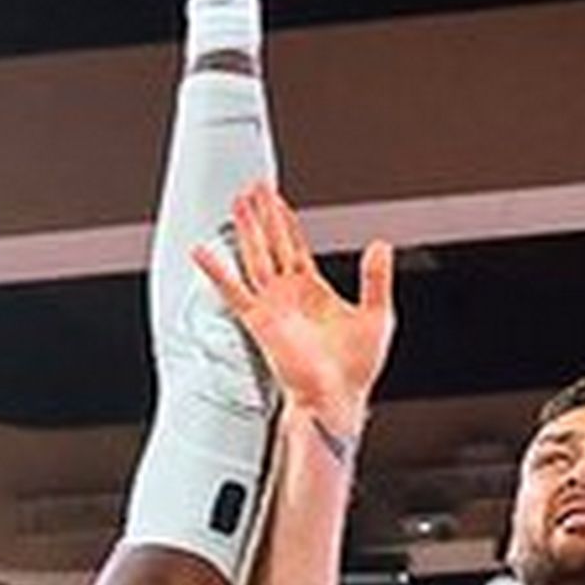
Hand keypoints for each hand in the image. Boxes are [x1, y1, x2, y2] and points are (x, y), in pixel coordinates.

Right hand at [193, 183, 395, 430]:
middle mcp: (288, 294)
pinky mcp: (260, 321)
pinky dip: (218, 272)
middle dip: (262, 216)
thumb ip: (376, 278)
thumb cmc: (355, 367)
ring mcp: (272, 305)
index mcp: (313, 291)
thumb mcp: (376, 314)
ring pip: (255, 257)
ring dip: (247, 231)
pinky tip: (202, 253)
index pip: (295, 246)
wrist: (338, 397)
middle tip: (252, 187)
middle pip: (271, 244)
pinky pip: (234, 291)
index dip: (286, 222)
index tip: (276, 199)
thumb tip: (381, 245)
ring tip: (237, 203)